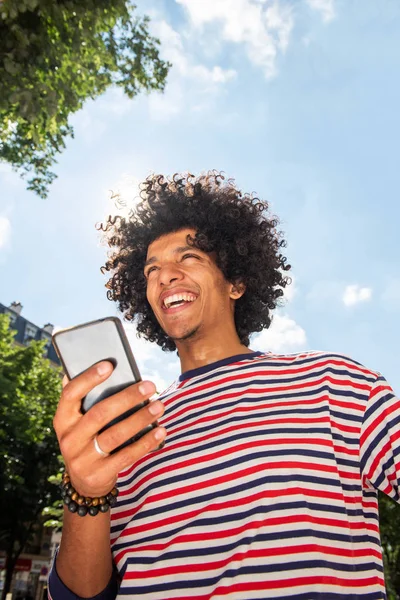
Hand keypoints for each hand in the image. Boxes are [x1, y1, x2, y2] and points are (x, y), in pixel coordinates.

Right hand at [53, 361, 166, 496]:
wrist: (83, 482)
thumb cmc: (87, 439)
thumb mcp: (78, 422)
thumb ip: (85, 399)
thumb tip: (96, 365)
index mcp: (62, 419)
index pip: (71, 394)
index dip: (89, 378)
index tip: (109, 364)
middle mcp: (69, 438)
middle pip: (100, 413)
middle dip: (127, 398)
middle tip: (149, 385)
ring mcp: (83, 458)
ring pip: (115, 435)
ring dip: (140, 418)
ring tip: (159, 406)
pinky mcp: (99, 474)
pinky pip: (126, 456)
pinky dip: (145, 442)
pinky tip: (160, 431)